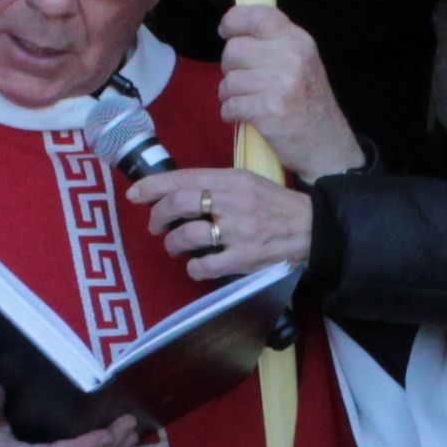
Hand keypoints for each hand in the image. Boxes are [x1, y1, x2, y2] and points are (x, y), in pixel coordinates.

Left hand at [134, 166, 316, 287]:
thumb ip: (216, 185)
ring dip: (172, 244)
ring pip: (187, 236)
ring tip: (175, 247)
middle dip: (158, 216)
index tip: (134, 194)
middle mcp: (232, 202)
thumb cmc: (276, 206)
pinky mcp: (243, 258)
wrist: (312, 229)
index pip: (183, 178)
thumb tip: (177, 193)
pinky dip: (193, 268)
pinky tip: (196, 266)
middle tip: (155, 225)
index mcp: (231, 179)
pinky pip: (205, 265)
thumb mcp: (248, 182)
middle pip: (179, 204)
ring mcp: (237, 231)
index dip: (153, 186)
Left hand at [211, 2, 364, 179]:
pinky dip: (231, 113)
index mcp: (298, 41)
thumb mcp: (302, 63)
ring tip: (246, 102)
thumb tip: (234, 32)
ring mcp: (281, 83)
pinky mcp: (270, 109)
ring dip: (229, 95)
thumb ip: (274, 44)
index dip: (234, 20)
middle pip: (234, 49)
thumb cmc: (308, 104)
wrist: (327, 146)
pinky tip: (244, 117)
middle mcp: (292, 57)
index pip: (259, 16)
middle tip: (244, 81)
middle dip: (230, 67)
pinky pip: (231, 104)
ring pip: (229, 80)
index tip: (226, 31)